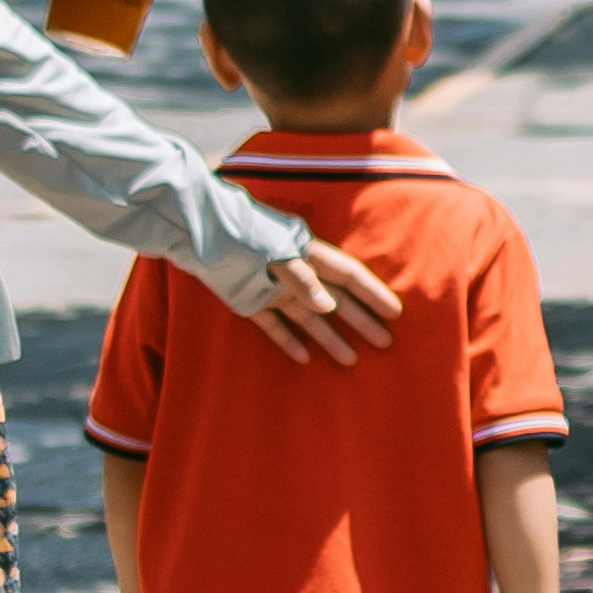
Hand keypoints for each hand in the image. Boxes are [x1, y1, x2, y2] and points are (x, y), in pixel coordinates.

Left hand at [243, 241, 401, 363]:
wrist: (198, 232)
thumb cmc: (242, 235)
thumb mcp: (275, 252)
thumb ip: (302, 280)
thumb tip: (329, 307)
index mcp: (307, 252)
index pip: (348, 275)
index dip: (372, 293)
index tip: (395, 313)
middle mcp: (295, 272)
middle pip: (335, 299)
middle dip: (360, 321)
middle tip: (385, 342)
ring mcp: (273, 288)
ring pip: (308, 317)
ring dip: (330, 337)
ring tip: (351, 360)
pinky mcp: (250, 301)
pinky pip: (273, 325)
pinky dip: (288, 340)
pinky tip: (304, 357)